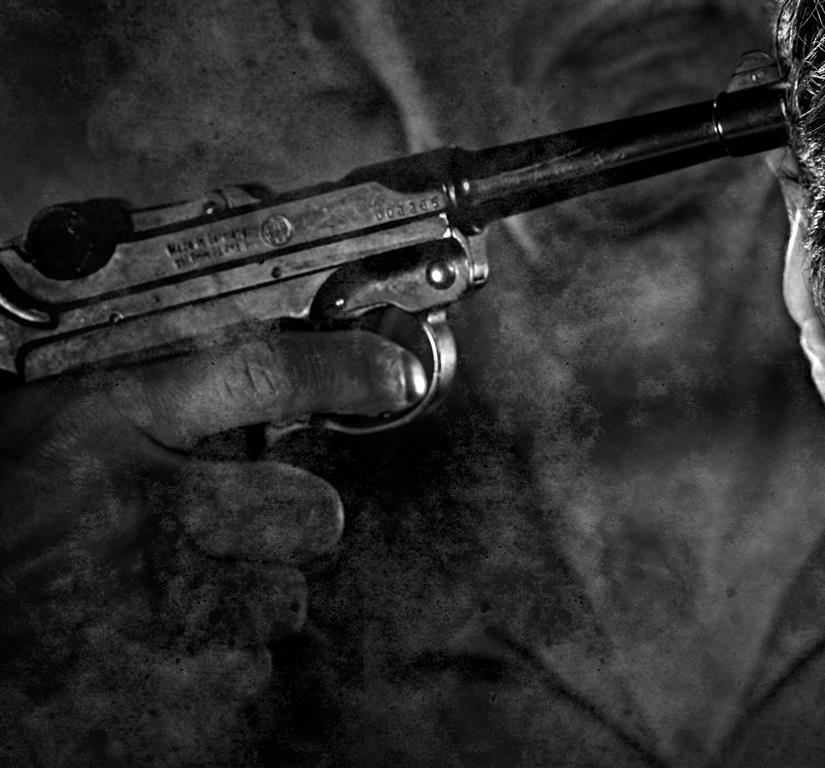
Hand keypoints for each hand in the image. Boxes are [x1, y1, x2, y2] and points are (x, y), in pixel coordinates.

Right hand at [0, 330, 423, 765]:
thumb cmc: (0, 498)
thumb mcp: (68, 419)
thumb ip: (173, 396)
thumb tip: (272, 385)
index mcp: (109, 427)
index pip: (256, 376)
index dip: (341, 370)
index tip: (396, 375)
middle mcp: (141, 513)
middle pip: (311, 515)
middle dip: (292, 522)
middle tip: (237, 524)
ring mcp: (150, 608)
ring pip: (281, 605)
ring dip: (247, 599)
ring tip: (174, 589)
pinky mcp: (149, 688)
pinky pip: (240, 674)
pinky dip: (211, 663)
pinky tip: (155, 640)